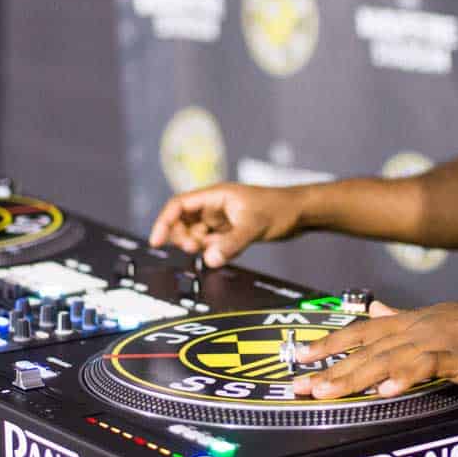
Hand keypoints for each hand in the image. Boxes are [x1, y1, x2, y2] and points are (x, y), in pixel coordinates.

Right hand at [148, 182, 301, 266]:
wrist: (301, 213)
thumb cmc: (279, 209)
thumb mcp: (253, 225)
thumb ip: (230, 244)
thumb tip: (208, 260)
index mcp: (215, 196)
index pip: (178, 205)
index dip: (164, 222)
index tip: (156, 241)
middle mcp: (215, 207)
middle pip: (183, 222)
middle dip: (183, 238)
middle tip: (196, 249)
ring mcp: (222, 220)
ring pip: (197, 235)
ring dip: (199, 247)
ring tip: (216, 252)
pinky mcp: (231, 232)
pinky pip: (212, 244)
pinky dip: (212, 252)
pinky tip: (225, 254)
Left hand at [291, 292, 457, 398]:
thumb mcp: (432, 318)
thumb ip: (398, 316)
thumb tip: (373, 308)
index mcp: (406, 322)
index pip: (358, 332)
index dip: (328, 345)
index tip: (301, 359)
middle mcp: (413, 329)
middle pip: (365, 351)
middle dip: (330, 370)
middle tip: (301, 387)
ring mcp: (434, 341)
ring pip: (387, 359)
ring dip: (355, 376)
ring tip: (329, 392)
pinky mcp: (457, 356)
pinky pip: (427, 366)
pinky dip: (406, 377)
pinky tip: (388, 390)